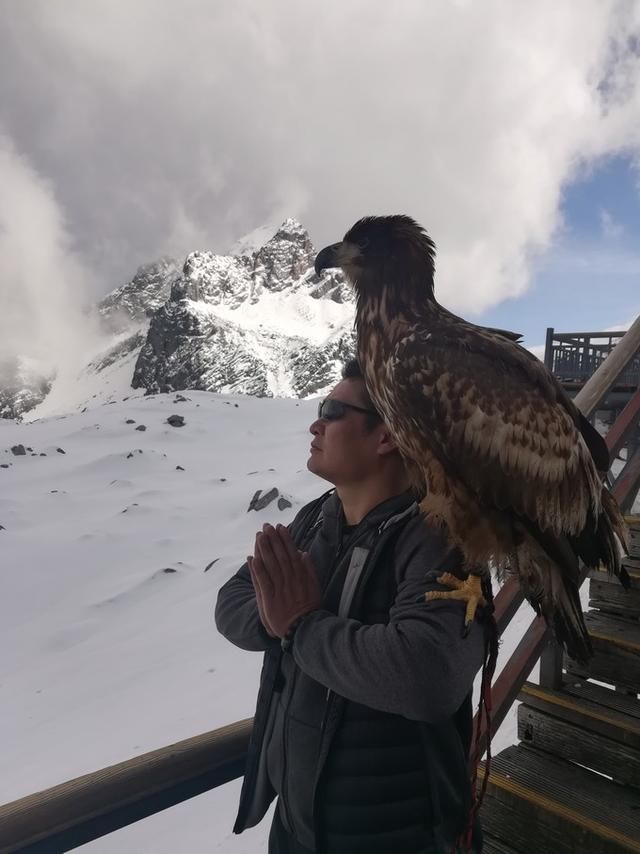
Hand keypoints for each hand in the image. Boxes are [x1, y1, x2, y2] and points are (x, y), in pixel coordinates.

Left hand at [248, 522, 320, 637]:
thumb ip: (309, 569)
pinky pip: (263, 582)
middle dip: (273, 540)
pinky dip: (258, 570)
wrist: (305, 628)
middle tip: (267, 526)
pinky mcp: (270, 599)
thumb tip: (302, 553)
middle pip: (279, 556)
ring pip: (270, 565)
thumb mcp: (314, 586)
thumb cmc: (310, 607)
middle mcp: (290, 579)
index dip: (285, 539)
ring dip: (264, 550)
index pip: (291, 553)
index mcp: (301, 575)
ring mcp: (280, 588)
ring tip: (259, 536)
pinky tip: (253, 558)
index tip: (280, 527)